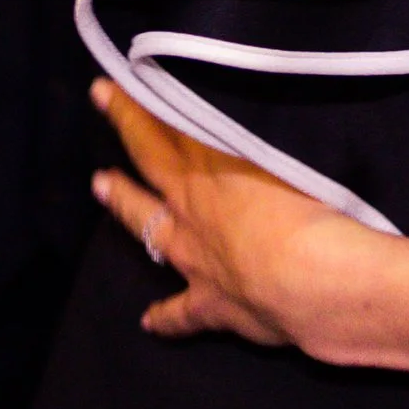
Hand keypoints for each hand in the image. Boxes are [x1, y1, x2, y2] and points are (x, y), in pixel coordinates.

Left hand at [90, 79, 364, 350]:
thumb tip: (253, 121)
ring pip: (149, 228)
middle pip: (151, 163)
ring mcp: (194, 259)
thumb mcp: (288, 157)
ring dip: (125, 205)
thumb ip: (263, 140)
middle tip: (100, 101)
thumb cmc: (308, 207)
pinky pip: (181, 313)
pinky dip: (166, 318)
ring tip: (100, 185)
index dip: (137, 106)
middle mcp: (194, 211)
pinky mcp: (209, 303)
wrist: (308, 278)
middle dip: (128, 131)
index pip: (170, 126)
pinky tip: (149, 322)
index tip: (107, 85)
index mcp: (213, 171)